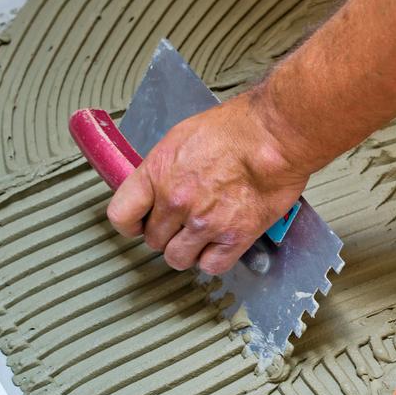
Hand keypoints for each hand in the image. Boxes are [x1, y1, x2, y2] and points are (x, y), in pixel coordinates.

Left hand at [106, 90, 311, 274]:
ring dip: (187, 251)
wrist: (274, 137)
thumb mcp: (182, 136)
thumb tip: (156, 187)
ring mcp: (205, 223)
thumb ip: (163, 168)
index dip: (129, 224)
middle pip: (153, 240)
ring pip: (178, 259)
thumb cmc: (237, 128)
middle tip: (181, 223)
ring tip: (200, 237)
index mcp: (158, 173)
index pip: (121, 215)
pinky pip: (212, 266)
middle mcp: (177, 202)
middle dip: (166, 234)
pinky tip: (219, 244)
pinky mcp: (234, 237)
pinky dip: (213, 260)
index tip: (138, 224)